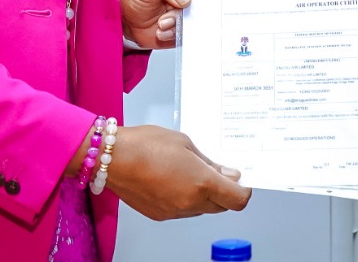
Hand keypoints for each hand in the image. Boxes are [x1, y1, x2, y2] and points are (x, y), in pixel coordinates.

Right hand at [106, 124, 250, 220]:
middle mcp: (190, 203)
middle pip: (221, 206)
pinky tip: (175, 180)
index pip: (238, 200)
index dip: (244, 190)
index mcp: (202, 184)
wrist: (113, 158)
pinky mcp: (160, 215)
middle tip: (218, 171)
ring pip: (202, 209)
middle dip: (224, 191)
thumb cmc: (147, 144)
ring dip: (204, 195)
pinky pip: (183, 210)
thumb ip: (209, 162)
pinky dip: (186, 199)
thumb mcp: (185, 143)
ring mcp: (174, 212)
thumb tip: (227, 174)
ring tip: (191, 172)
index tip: (240, 179)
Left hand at [120, 0, 209, 48]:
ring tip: (161, 23)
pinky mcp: (187, 28)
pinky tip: (162, 31)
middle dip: (189, 9)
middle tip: (172, 11)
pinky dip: (173, 34)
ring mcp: (190, 12)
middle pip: (205, 0)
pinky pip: (189, 34)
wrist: (128, 22)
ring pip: (197, 19)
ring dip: (178, 23)